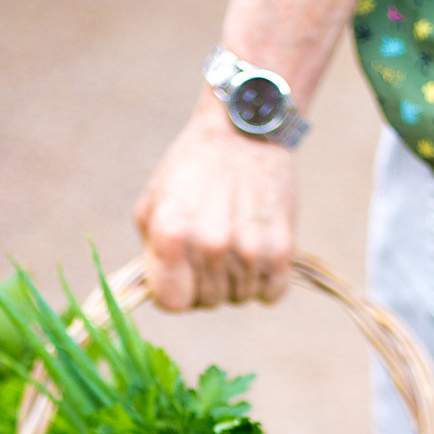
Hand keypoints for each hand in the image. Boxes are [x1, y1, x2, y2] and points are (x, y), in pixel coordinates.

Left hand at [133, 95, 295, 310]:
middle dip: (205, 283)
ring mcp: (248, 249)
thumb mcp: (152, 204)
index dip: (174, 291)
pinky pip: (271, 293)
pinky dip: (265, 280)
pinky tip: (258, 252)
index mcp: (172, 233)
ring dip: (237, 279)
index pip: (171, 302)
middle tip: (211, 247)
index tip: (181, 273)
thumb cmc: (191, 168)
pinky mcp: (282, 249)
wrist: (244, 131)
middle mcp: (210, 245)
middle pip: (207, 301)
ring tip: (235, 240)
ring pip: (239, 297)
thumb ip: (150, 253)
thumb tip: (157, 293)